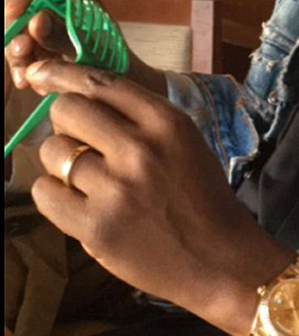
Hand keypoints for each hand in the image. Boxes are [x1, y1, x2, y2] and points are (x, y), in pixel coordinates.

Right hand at [4, 0, 165, 96]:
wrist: (117, 77)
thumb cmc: (110, 54)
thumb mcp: (88, 43)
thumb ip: (62, 33)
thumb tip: (36, 20)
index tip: (15, 12)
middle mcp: (51, 2)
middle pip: (16, 9)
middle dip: (15, 31)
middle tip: (22, 50)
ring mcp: (40, 25)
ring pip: (14, 35)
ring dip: (17, 56)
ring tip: (26, 76)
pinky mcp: (34, 46)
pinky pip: (19, 56)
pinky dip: (22, 69)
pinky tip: (28, 82)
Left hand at [27, 60, 295, 335]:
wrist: (221, 260)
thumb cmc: (203, 199)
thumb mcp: (184, 142)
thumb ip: (139, 118)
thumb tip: (78, 97)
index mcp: (166, 122)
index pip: (98, 82)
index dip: (60, 75)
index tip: (39, 75)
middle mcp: (140, 149)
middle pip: (66, 110)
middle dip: (65, 123)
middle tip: (78, 142)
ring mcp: (116, 190)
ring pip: (53, 152)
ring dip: (62, 163)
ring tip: (85, 180)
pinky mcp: (96, 228)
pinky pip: (45, 194)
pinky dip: (54, 195)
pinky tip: (75, 202)